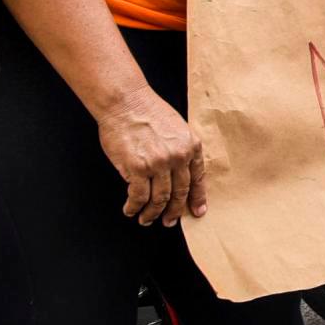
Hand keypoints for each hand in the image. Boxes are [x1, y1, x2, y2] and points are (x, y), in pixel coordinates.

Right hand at [97, 89, 207, 225]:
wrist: (127, 103)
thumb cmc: (148, 112)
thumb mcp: (177, 129)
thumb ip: (180, 150)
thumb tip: (178, 174)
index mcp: (191, 146)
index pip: (198, 179)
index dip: (197, 198)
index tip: (198, 211)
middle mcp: (178, 157)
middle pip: (179, 193)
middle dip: (174, 211)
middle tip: (169, 221)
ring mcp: (159, 164)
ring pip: (159, 199)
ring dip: (152, 213)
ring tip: (147, 219)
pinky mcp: (137, 169)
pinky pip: (138, 196)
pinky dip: (134, 206)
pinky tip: (130, 209)